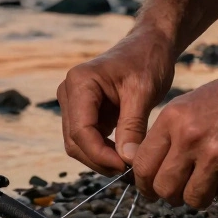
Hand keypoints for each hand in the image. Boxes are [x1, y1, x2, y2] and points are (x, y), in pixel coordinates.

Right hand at [58, 27, 176, 174]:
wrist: (149, 45)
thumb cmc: (147, 60)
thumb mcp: (143, 91)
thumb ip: (133, 126)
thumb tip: (127, 161)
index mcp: (80, 82)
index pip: (81, 130)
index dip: (100, 154)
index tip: (125, 167)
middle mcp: (69, 92)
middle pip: (74, 140)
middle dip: (99, 160)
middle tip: (129, 171)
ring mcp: (73, 103)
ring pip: (77, 144)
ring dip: (100, 158)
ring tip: (127, 165)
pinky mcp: (82, 112)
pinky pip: (86, 139)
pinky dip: (102, 151)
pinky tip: (123, 156)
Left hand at [132, 64, 217, 207]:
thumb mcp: (192, 104)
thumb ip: (169, 134)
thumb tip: (145, 164)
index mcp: (173, 119)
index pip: (143, 166)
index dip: (146, 184)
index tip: (153, 189)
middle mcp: (191, 138)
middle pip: (164, 190)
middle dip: (173, 196)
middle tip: (184, 190)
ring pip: (194, 199)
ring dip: (204, 195)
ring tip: (215, 179)